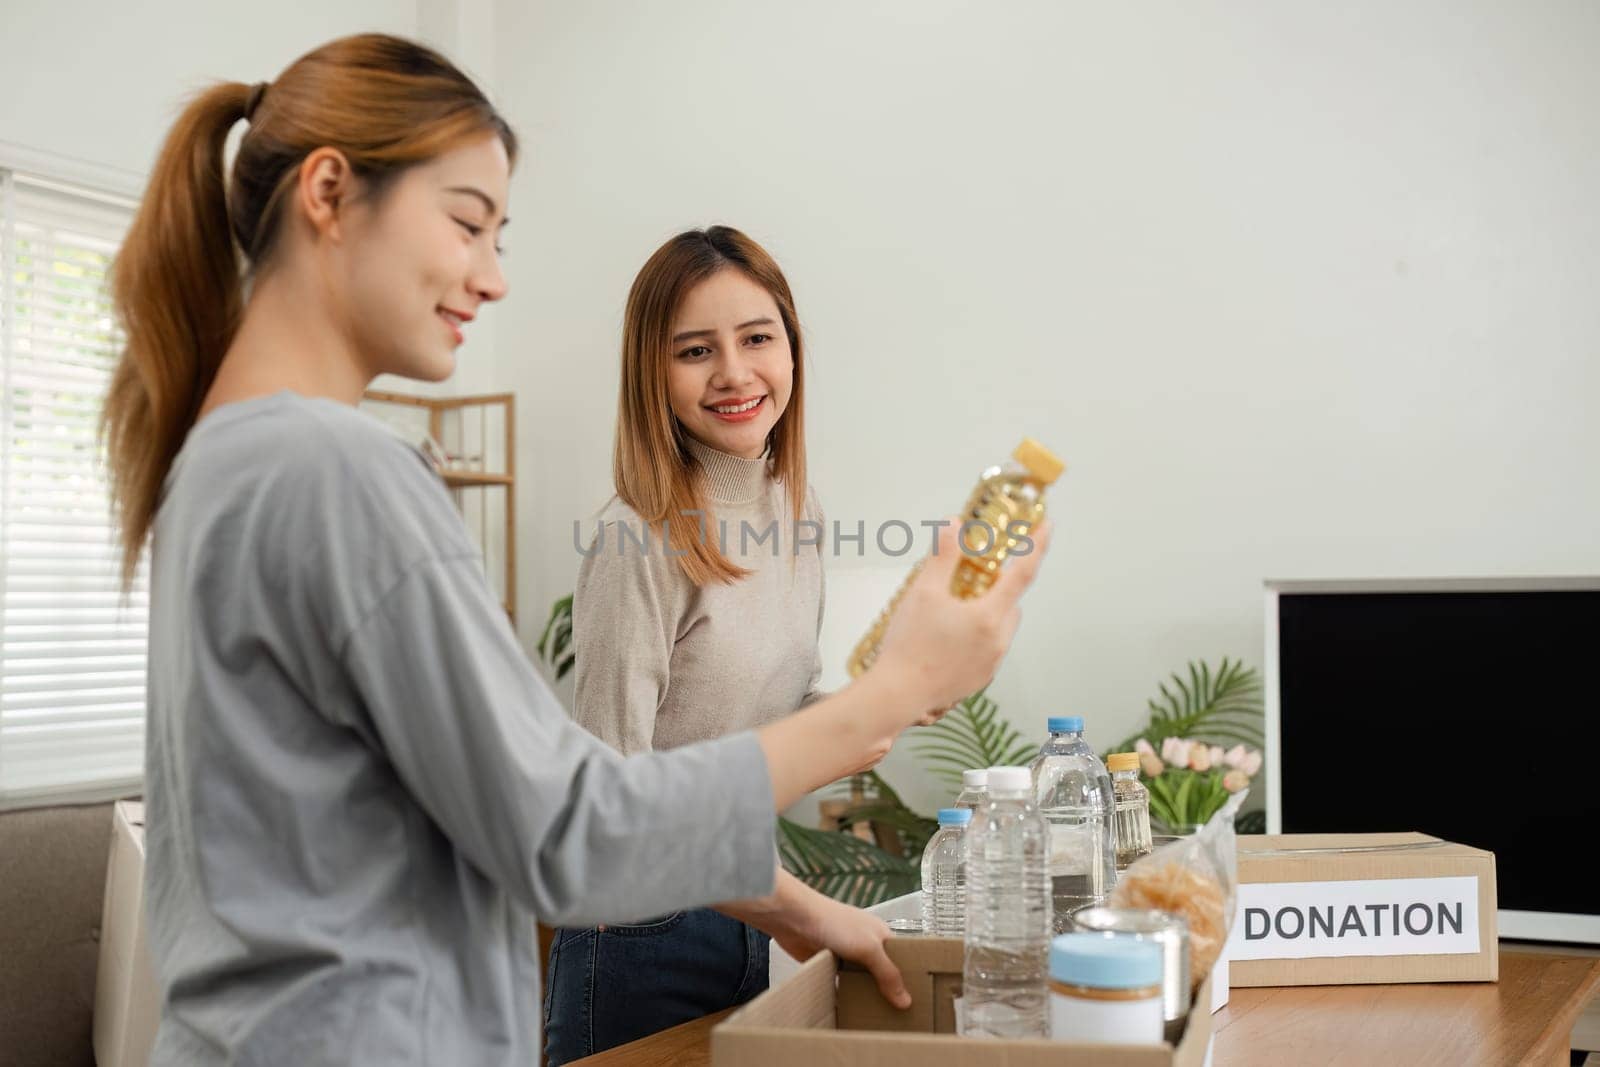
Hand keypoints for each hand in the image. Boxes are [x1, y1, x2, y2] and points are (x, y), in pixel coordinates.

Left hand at [717, 871, 910, 1009]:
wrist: (794, 919)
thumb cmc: (832, 921)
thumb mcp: (868, 948)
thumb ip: (887, 974)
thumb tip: (905, 999)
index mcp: (881, 935)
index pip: (901, 960)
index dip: (908, 978)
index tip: (916, 1000)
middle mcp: (865, 945)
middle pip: (881, 973)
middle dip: (887, 991)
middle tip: (897, 1016)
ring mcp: (846, 955)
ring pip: (861, 981)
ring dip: (864, 995)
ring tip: (875, 1018)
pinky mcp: (827, 965)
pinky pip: (840, 985)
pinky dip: (844, 996)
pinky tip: (849, 1010)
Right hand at [873, 517, 1052, 719]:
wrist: (898, 694)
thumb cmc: (910, 644)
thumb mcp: (923, 592)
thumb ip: (942, 556)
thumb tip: (955, 524)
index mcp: (989, 616)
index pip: (1023, 573)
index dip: (1037, 545)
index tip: (1047, 526)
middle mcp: (998, 641)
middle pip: (1010, 603)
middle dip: (998, 588)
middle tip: (970, 579)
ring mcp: (991, 664)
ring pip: (1001, 627)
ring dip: (988, 613)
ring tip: (954, 611)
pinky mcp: (979, 680)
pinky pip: (989, 648)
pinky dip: (978, 636)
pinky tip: (949, 637)